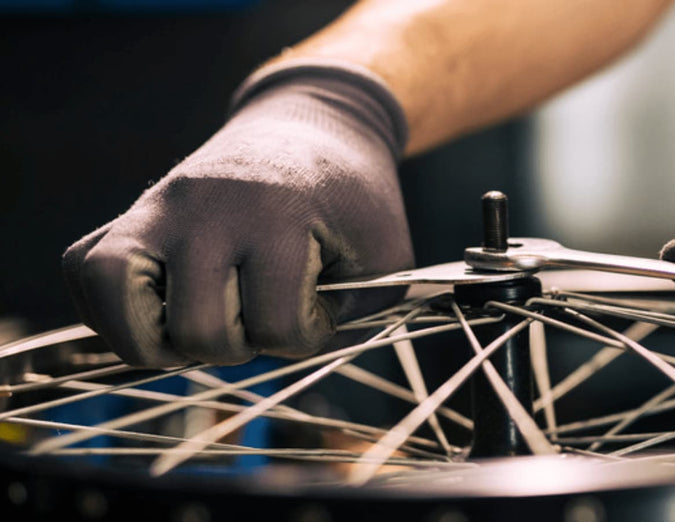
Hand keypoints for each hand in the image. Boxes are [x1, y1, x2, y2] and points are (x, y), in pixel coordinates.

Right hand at [62, 62, 413, 367]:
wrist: (312, 129)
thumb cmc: (353, 201)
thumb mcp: (386, 255)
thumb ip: (359, 318)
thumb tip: (292, 365)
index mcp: (277, 213)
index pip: (278, 326)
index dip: (306, 336)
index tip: (319, 304)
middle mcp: (204, 208)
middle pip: (196, 331)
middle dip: (238, 347)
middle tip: (259, 316)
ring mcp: (155, 208)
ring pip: (117, 302)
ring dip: (160, 341)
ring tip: (198, 328)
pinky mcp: (125, 214)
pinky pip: (85, 275)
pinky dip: (112, 313)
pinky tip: (163, 311)